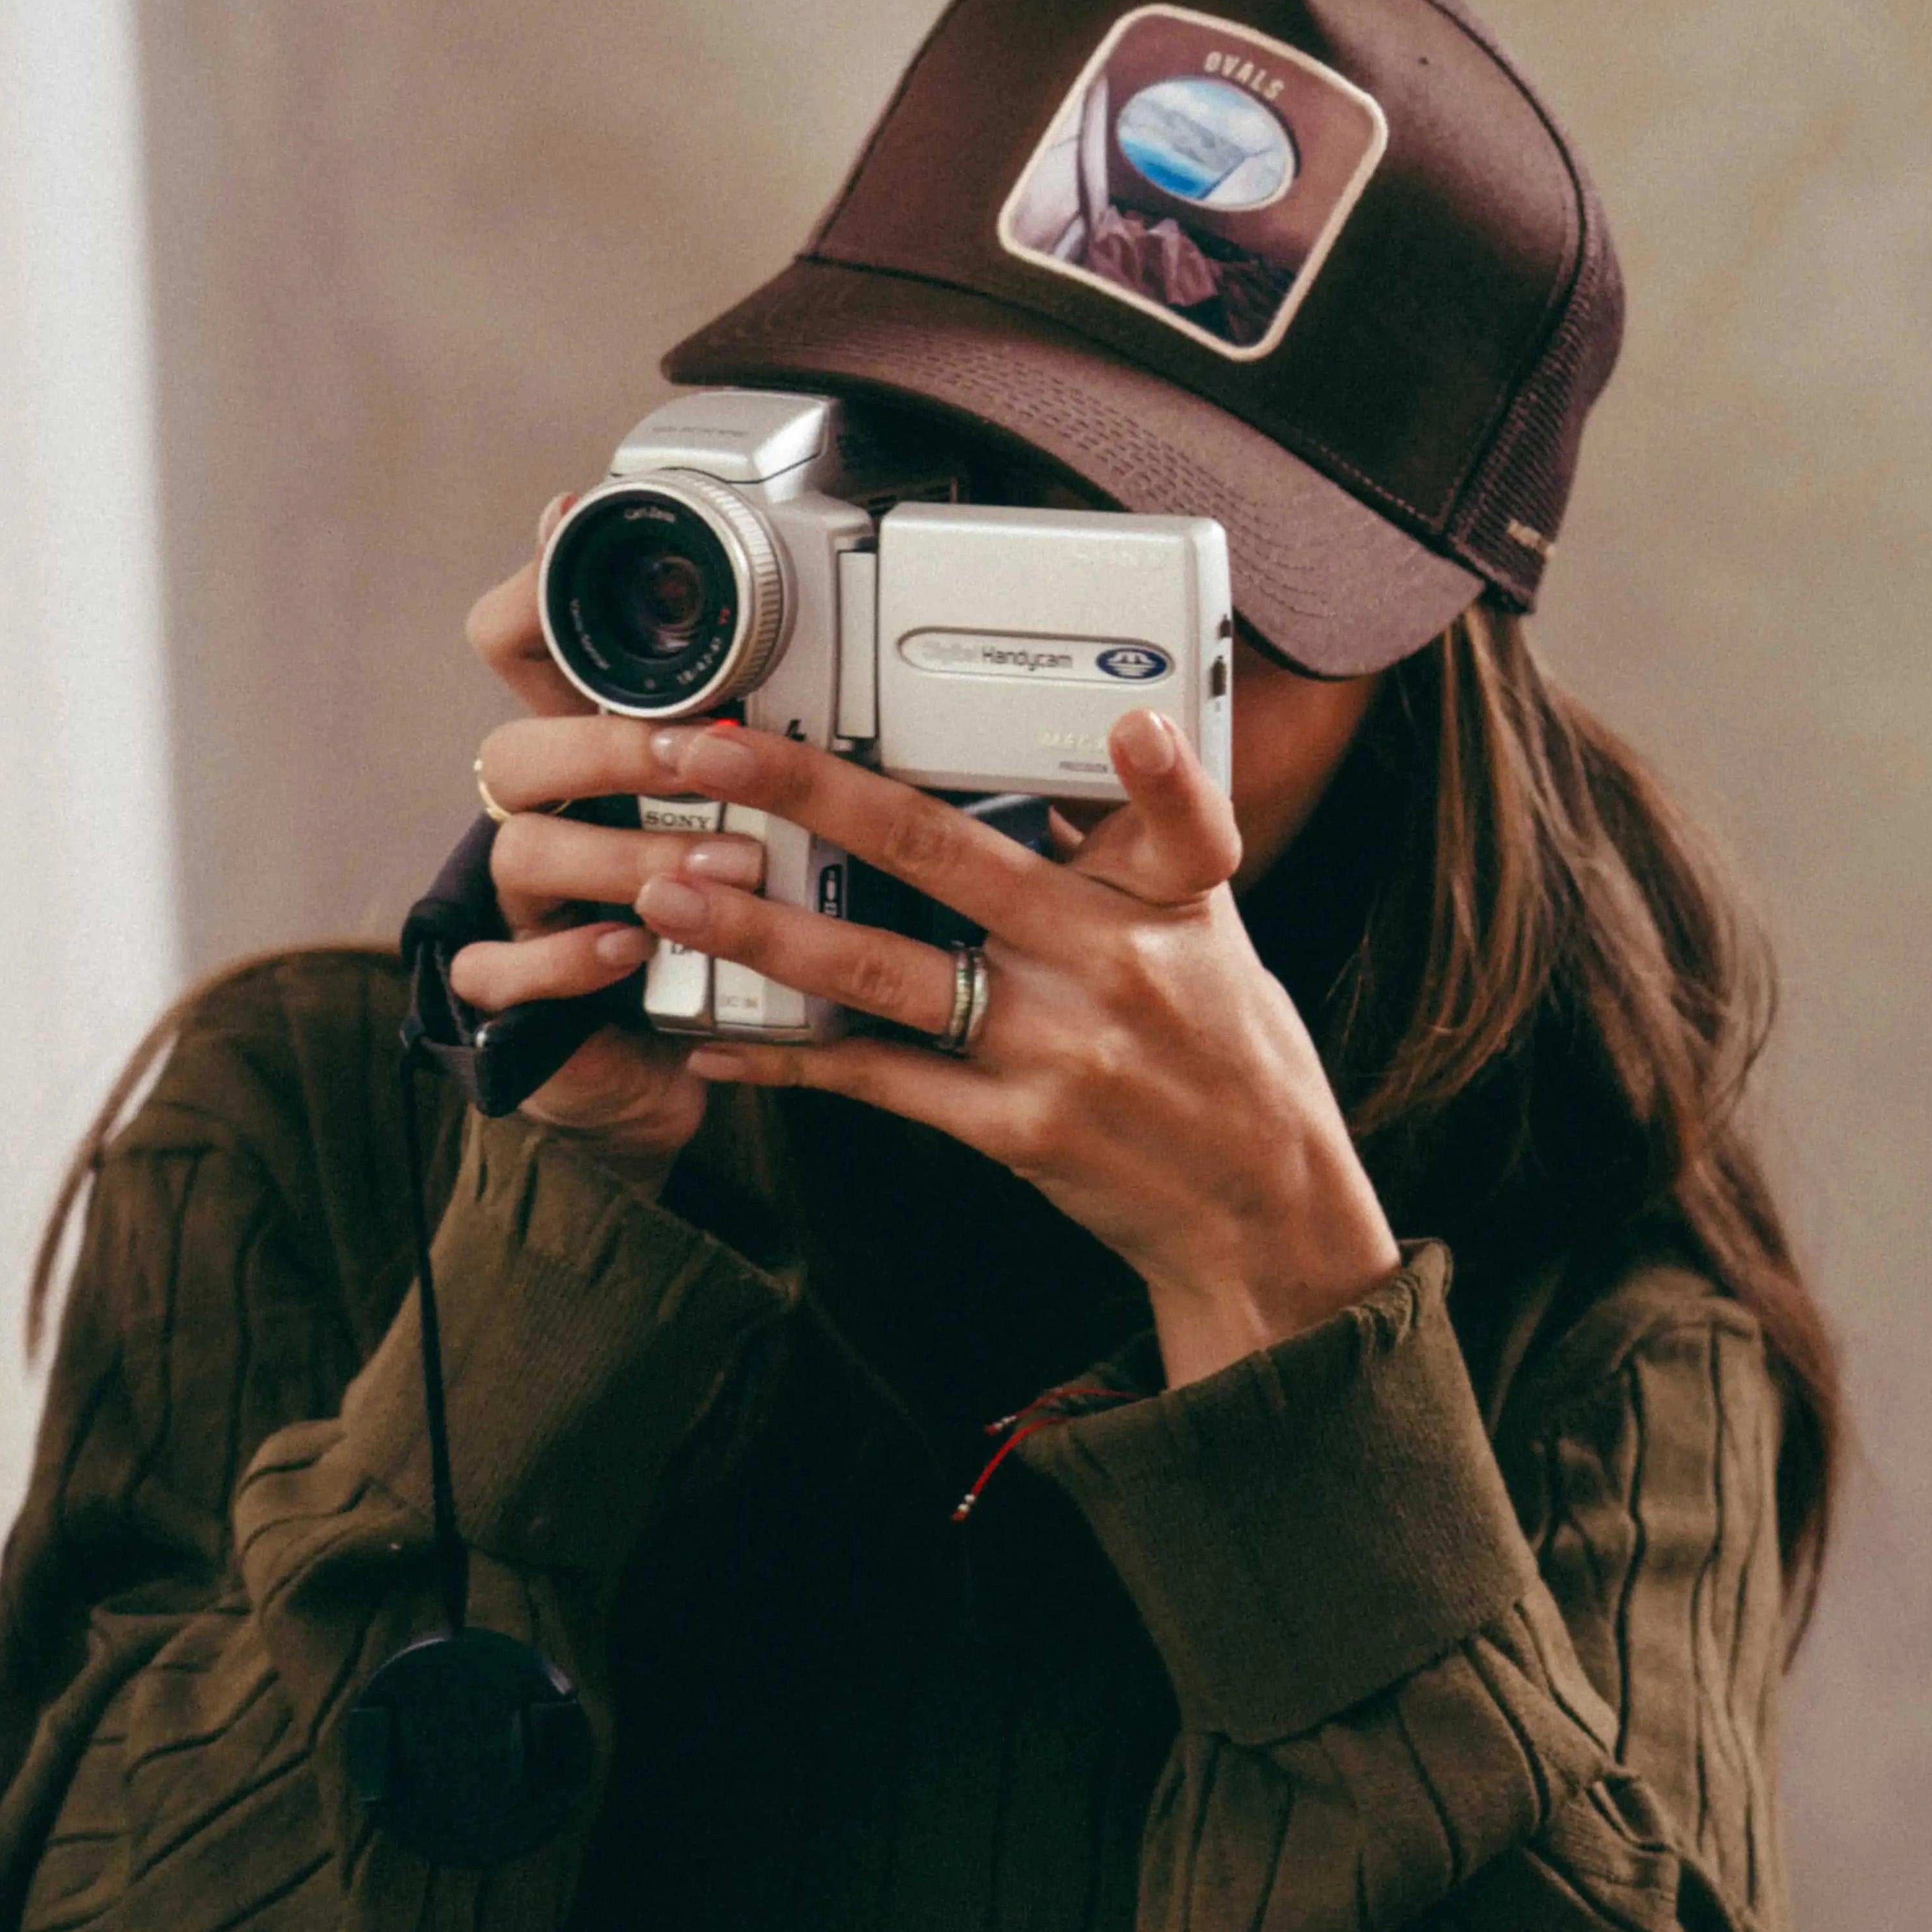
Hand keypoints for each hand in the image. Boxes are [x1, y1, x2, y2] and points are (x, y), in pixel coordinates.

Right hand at [451, 502, 753, 1191]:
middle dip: (606, 746)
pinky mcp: (512, 993)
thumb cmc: (716, 919)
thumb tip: (859, 637)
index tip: (571, 525)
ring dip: (625, 854)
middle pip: (514, 750)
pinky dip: (564, 959)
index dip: (536, 592)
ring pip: (525, 851)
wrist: (668, 1059)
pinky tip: (629, 948)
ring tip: (722, 864)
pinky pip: (502, 968)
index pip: (522, 652)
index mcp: (594, 758)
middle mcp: (547, 820)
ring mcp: (522, 906)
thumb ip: (774, 733)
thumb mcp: (753, 812)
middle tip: (697, 754)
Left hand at [628, 711, 1402, 1387]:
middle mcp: (1106, 965)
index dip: (1151, 766)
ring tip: (673, 894)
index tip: (1125, 721)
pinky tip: (721, 1046)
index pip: (1173, 816)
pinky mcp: (1016, 1128)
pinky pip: (885, 1083)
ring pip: (887, 972)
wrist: (1258, 1211)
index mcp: (1164, 904)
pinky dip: (796, 1064)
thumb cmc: (1228, 1055)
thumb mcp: (1204, 932)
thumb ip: (1120, 850)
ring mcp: (1054, 1049)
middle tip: (716, 754)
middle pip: (945, 855)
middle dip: (814, 794)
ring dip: (766, 928)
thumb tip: (1043, 759)